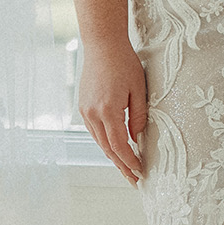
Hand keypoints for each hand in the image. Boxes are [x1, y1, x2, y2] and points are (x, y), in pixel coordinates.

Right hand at [78, 38, 148, 183]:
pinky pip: (94, 131)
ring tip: (126, 168)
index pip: (119, 145)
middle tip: (134, 179)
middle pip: (107, 148)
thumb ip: (138, 117)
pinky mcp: (83, 107)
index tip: (140, 172)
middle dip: (121, 165)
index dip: (129, 161)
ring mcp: (85, 111)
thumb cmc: (124, 63)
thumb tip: (136, 138)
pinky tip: (115, 148)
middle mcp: (92, 114)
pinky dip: (105, 142)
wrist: (102, 44)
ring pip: (99, 142)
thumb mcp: (139, 89)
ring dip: (113, 156)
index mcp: (108, 110)